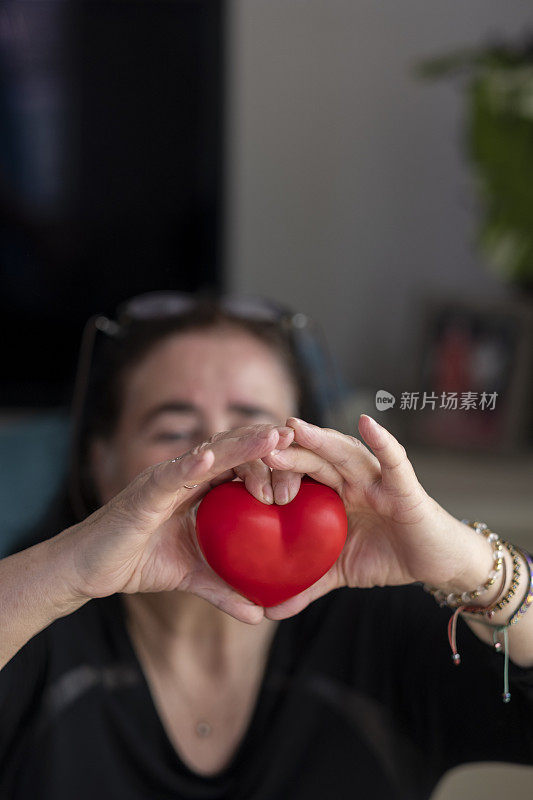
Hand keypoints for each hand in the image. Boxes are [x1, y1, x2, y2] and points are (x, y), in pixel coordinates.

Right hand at [54, 424, 296, 623]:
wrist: (89, 569)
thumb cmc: (137, 562)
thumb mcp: (190, 576)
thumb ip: (224, 589)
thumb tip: (259, 614)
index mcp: (199, 488)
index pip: (241, 466)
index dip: (271, 460)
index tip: (304, 464)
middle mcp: (185, 476)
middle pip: (233, 452)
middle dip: (265, 445)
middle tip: (298, 441)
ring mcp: (164, 479)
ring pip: (209, 454)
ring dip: (241, 445)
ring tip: (272, 436)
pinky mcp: (143, 493)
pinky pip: (169, 476)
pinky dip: (189, 467)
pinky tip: (210, 459)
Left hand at [260, 415, 491, 618]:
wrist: (436, 564)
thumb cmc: (386, 556)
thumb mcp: (339, 570)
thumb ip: (306, 585)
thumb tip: (267, 612)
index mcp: (332, 493)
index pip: (296, 476)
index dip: (271, 471)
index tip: (237, 471)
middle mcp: (351, 479)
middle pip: (314, 459)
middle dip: (287, 450)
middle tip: (257, 444)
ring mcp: (377, 479)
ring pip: (345, 453)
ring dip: (321, 438)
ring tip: (294, 426)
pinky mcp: (405, 486)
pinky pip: (394, 460)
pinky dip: (383, 441)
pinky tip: (367, 423)